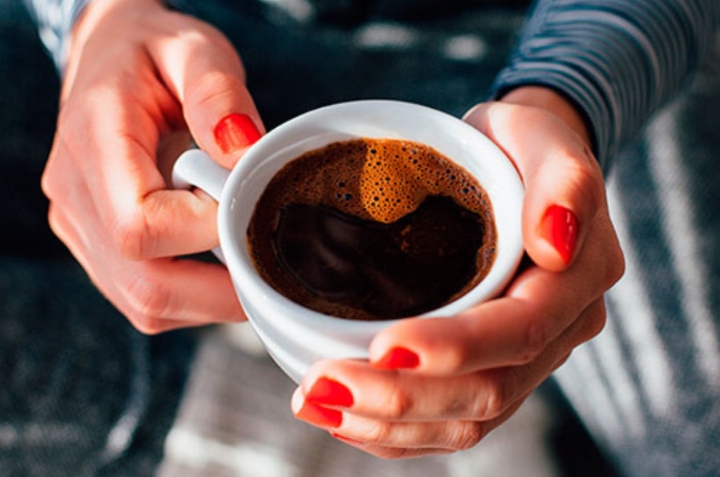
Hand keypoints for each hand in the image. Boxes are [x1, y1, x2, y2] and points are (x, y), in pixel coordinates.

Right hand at [42, 0, 263, 332]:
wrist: (112, 59)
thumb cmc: (155, 53)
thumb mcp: (193, 48)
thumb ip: (217, 92)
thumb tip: (244, 153)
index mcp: (93, 140)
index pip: (141, 225)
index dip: (207, 231)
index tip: (248, 202)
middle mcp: (74, 195)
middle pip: (145, 285)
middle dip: (221, 290)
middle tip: (270, 261)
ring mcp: (80, 227)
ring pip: (145, 303)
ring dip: (210, 298)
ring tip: (246, 254)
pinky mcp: (95, 246)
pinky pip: (144, 298)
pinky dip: (193, 297)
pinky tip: (219, 262)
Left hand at [291, 87, 624, 457]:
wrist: (512, 167)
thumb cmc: (518, 147)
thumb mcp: (542, 138)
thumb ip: (563, 181)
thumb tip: (554, 242)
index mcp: (576, 281)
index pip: (519, 333)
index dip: (453, 349)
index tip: (382, 345)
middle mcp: (557, 333)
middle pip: (486, 392)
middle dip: (402, 398)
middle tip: (322, 384)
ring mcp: (524, 360)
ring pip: (464, 421)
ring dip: (388, 424)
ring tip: (317, 403)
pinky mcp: (491, 369)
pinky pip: (449, 422)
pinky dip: (395, 431)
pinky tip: (344, 418)